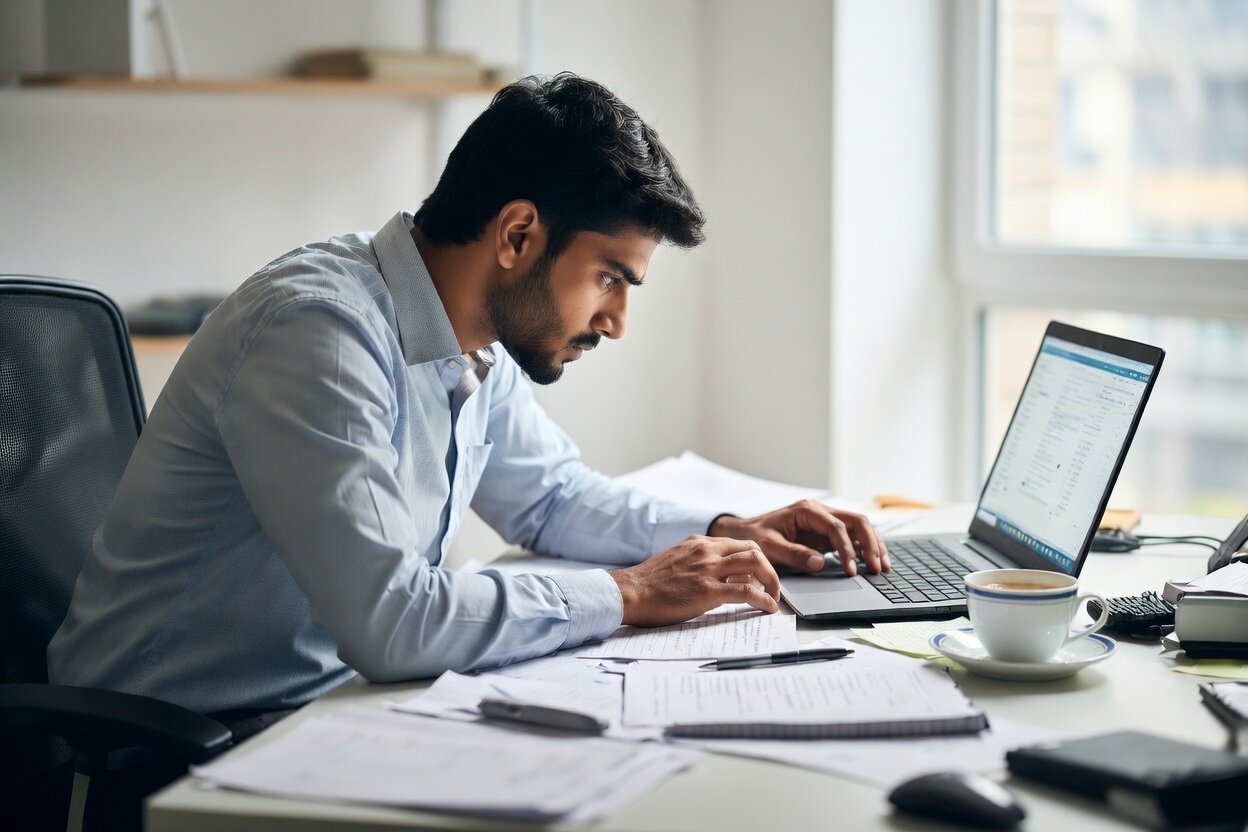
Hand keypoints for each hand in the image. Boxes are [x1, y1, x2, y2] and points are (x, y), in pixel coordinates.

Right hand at [609, 536, 779, 626]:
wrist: (630, 592)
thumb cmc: (649, 584)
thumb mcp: (676, 562)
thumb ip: (698, 563)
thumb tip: (718, 577)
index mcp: (698, 543)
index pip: (738, 543)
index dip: (755, 559)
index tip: (760, 574)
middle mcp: (706, 551)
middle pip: (753, 549)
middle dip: (769, 567)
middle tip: (773, 586)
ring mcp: (708, 569)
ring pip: (756, 563)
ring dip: (772, 581)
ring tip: (774, 597)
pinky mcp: (708, 590)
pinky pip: (747, 591)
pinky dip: (764, 599)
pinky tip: (768, 607)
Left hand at [709, 500, 889, 576]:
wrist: (742, 532)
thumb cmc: (754, 536)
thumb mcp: (769, 546)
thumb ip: (794, 554)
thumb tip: (820, 563)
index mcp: (807, 510)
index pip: (836, 527)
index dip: (847, 548)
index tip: (851, 569)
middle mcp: (820, 512)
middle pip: (857, 522)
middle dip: (870, 544)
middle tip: (877, 567)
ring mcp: (825, 522)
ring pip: (859, 528)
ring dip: (873, 545)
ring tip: (882, 566)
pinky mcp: (826, 534)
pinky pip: (852, 538)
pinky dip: (864, 548)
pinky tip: (872, 563)